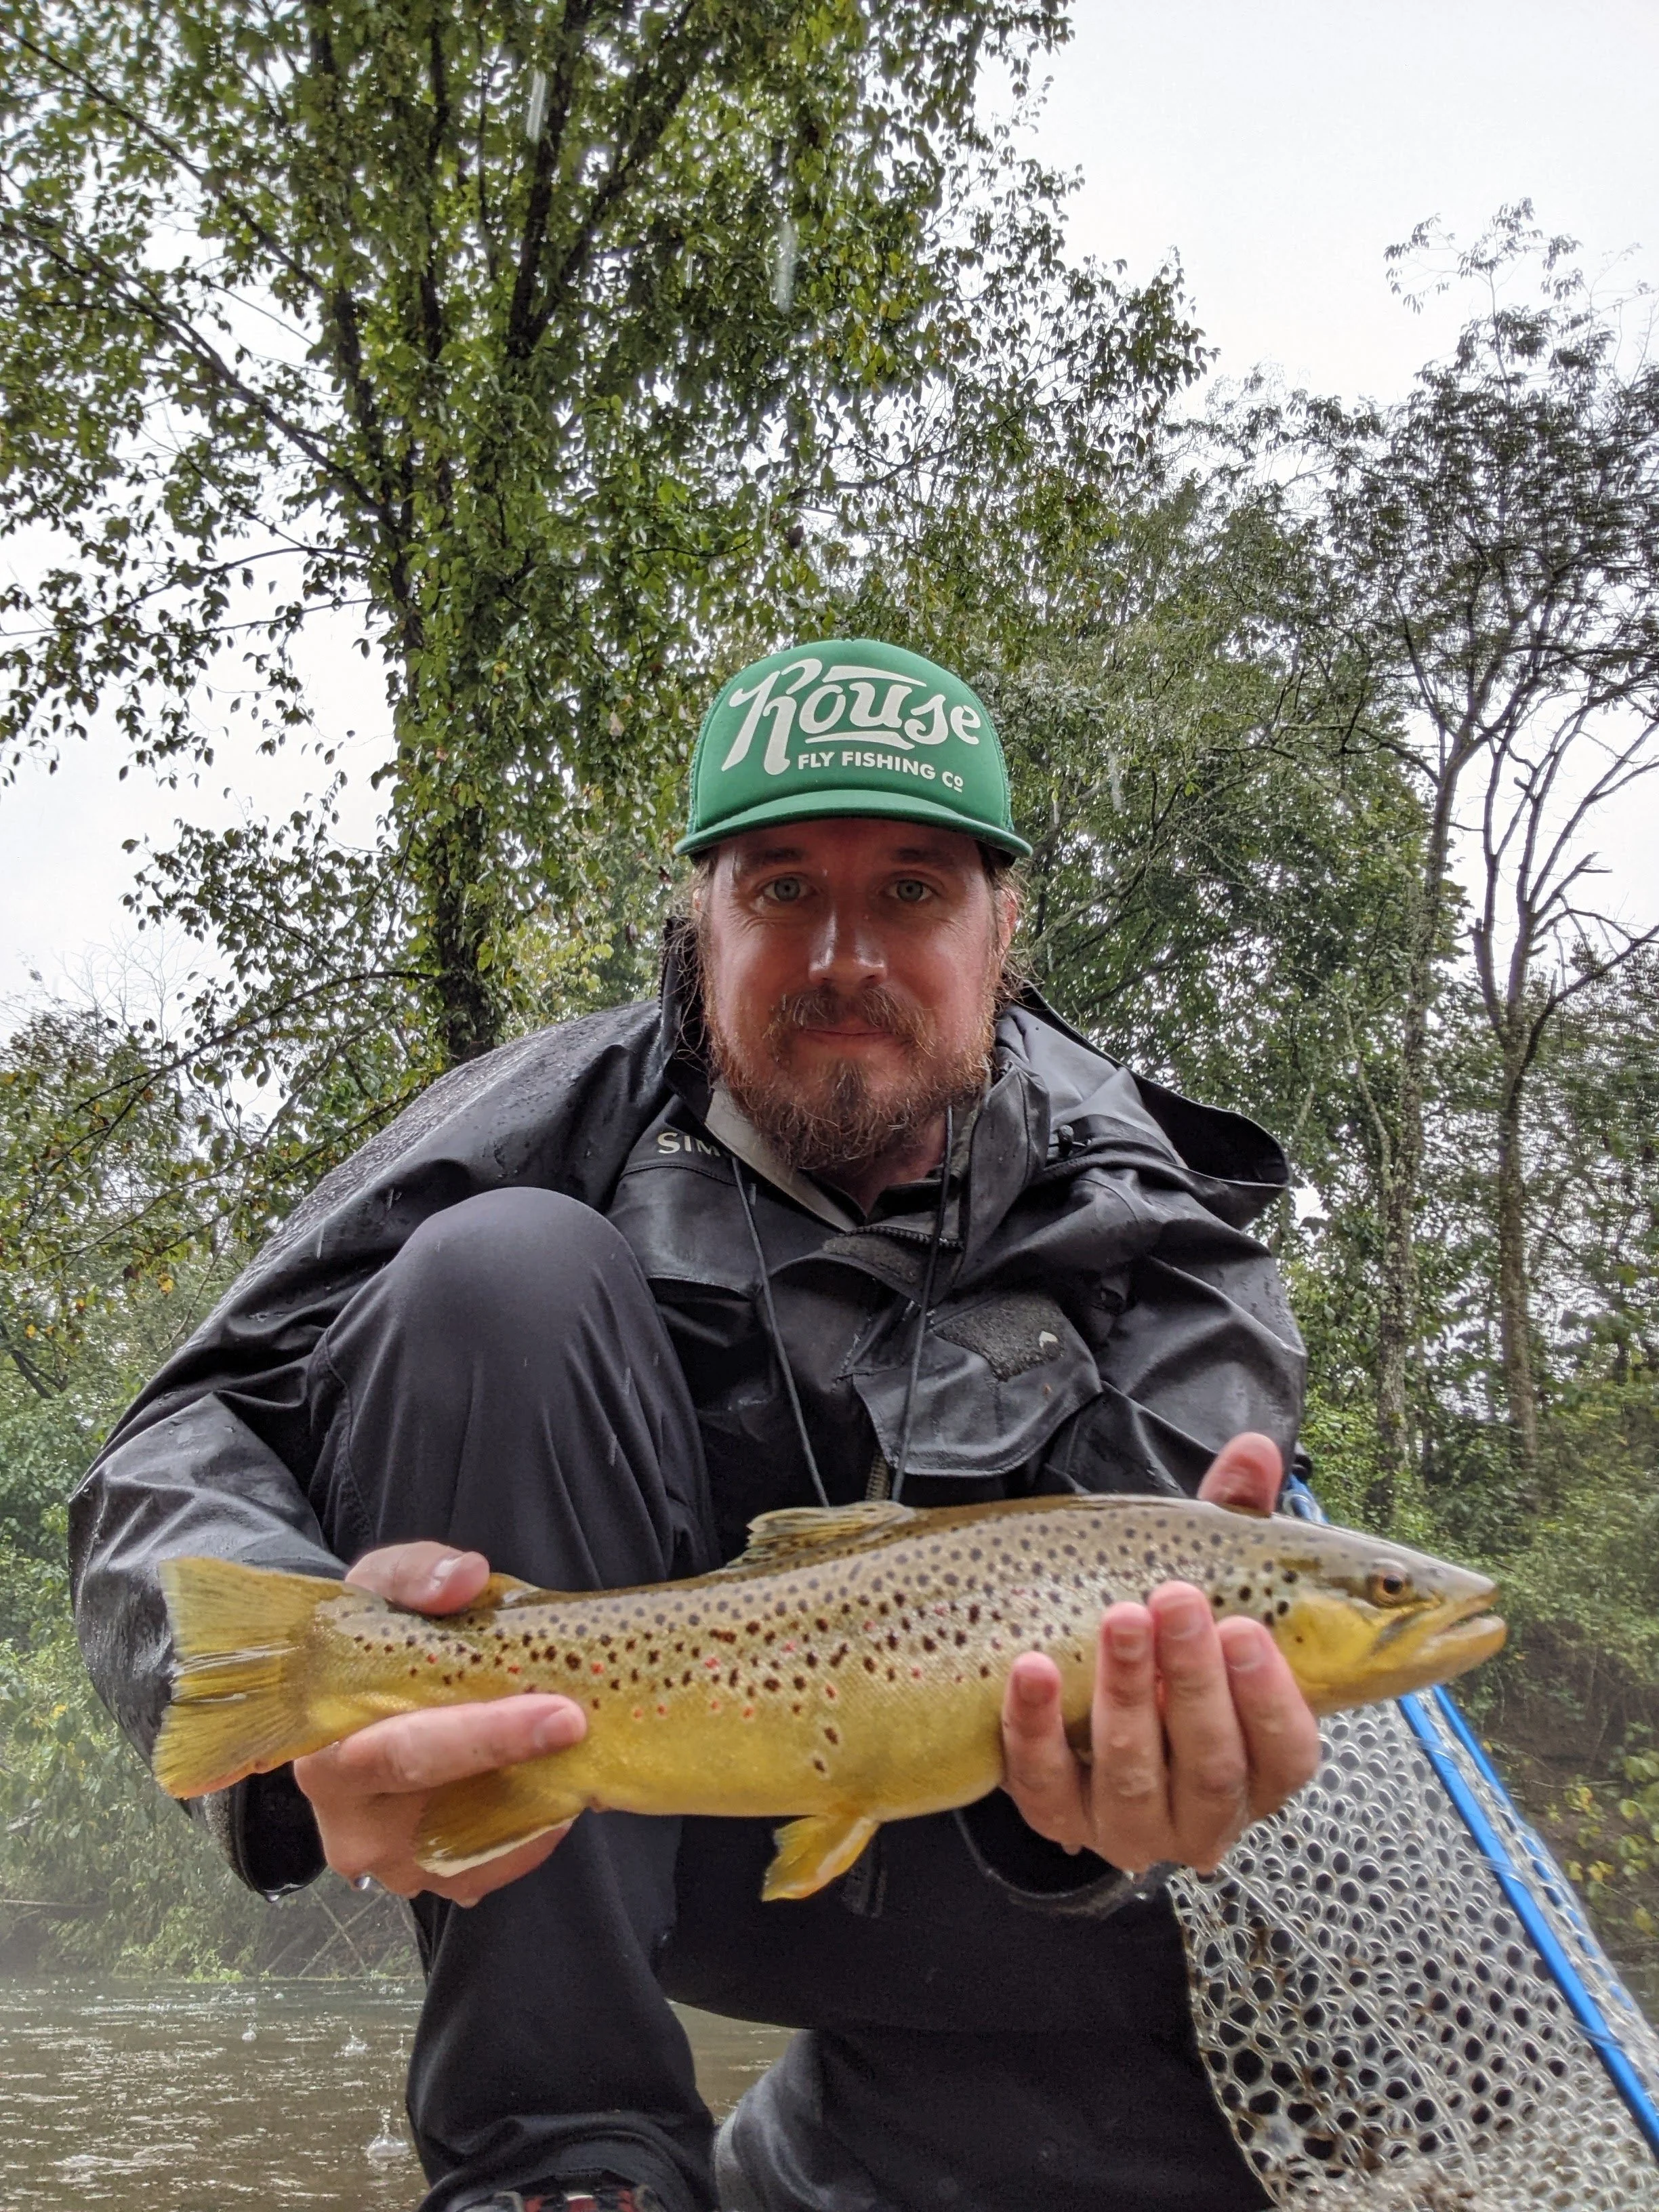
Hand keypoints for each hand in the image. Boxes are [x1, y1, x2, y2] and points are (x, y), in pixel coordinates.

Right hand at [292, 1541, 587, 1906]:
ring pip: (483, 1847)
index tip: (556, 1712)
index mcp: (326, 1756)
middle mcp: (352, 1826)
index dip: (483, 1737)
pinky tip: (558, 1777)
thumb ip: (417, 1573)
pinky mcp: (436, 1878)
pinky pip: (500, 1862)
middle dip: (522, 1766)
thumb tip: (466, 1577)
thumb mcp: (378, 1587)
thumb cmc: (372, 1639)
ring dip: (539, 1801)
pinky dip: (537, 1824)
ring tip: (579, 1747)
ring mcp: (395, 1864)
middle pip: (444, 1810)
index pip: (400, 1756)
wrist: (356, 1693)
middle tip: (581, 1723)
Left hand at [1000, 1434, 1322, 1875]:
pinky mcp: (1056, 1817)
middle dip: (1193, 1680)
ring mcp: (1128, 1824)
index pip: (1288, 1753)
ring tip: (1116, 1618)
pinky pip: (1041, 1783)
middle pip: (1211, 1765)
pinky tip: (1029, 1666)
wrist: (1077, 1714)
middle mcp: (1204, 1811)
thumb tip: (1255, 1450)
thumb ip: (1233, 1523)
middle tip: (1174, 1601)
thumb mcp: (1203, 1584)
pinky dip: (1034, 1724)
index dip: (1271, 1697)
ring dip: (1126, 1692)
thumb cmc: (1165, 1647)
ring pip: (1132, 1777)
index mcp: (1259, 1763)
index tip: (1244, 1627)